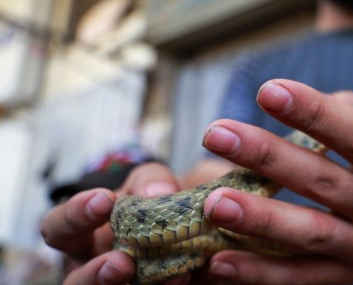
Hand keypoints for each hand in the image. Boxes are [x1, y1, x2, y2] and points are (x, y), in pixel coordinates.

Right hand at [41, 163, 184, 284]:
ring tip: (166, 277)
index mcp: (82, 236)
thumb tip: (159, 192)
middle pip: (77, 283)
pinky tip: (189, 275)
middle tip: (122, 261)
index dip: (75, 216)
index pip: (58, 229)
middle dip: (97, 275)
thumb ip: (150, 180)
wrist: (190, 220)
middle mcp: (95, 267)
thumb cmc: (152, 200)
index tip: (104, 200)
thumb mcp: (148, 182)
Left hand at [201, 79, 352, 283]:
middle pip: (322, 181)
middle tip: (217, 134)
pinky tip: (220, 261)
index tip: (268, 90)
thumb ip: (347, 111)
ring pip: (310, 233)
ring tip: (215, 202)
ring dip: (261, 218)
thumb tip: (299, 99)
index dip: (314, 112)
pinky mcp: (344, 276)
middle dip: (268, 156)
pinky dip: (260, 272)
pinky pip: (300, 277)